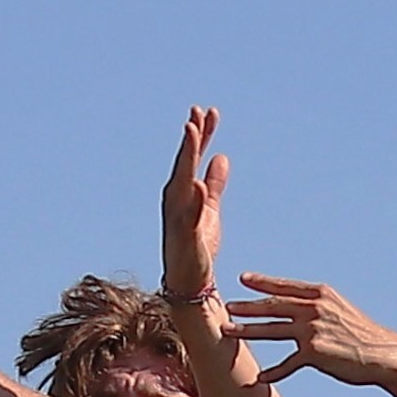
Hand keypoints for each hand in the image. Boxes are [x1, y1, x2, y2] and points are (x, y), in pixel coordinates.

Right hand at [163, 108, 228, 301]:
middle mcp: (175, 202)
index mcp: (182, 194)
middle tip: (196, 112)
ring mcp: (178, 219)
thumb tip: (221, 156)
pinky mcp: (185, 239)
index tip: (209, 112)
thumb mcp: (209, 209)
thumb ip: (214, 184)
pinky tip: (198, 184)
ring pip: (182, 183)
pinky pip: (188, 217)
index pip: (192, 159)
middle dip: (190, 139)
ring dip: (187, 158)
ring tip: (193, 134)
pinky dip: (193, 201)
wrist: (190, 284)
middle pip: (183, 164)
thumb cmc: (197, 246)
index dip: (200, 135)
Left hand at [223, 273, 396, 390]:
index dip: (263, 282)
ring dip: (247, 332)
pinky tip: (260, 378)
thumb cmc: (362, 335)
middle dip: (248, 306)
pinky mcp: (314, 354)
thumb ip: (318, 306)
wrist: (382, 354)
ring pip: (272, 330)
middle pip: (273, 306)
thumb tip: (298, 306)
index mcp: (320, 295)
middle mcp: (314, 309)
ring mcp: (312, 330)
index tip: (244, 279)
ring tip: (227, 332)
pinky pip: (287, 364)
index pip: (285, 287)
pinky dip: (274, 372)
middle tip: (227, 306)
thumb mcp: (340, 311)